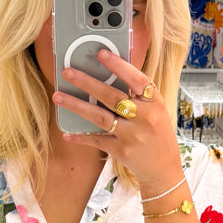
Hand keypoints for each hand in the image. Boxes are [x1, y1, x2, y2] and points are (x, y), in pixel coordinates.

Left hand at [53, 49, 182, 193]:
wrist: (163, 169)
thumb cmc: (158, 135)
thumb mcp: (156, 111)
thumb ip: (138, 96)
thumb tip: (110, 75)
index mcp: (154, 103)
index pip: (136, 79)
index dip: (118, 65)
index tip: (101, 54)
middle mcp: (144, 118)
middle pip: (112, 96)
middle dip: (87, 82)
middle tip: (68, 73)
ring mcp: (132, 135)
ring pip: (100, 117)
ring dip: (77, 106)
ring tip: (58, 96)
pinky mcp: (121, 151)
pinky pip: (97, 141)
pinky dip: (81, 137)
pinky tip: (67, 133)